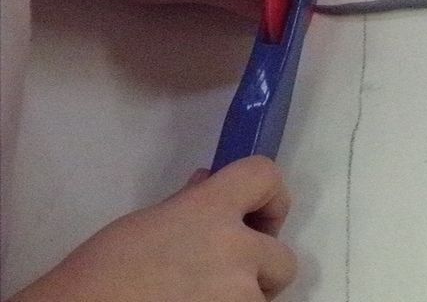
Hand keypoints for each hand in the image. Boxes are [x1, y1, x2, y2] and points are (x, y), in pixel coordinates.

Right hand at [10, 156, 296, 301]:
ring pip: (265, 298)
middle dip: (259, 267)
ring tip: (198, 298)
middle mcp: (237, 250)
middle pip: (283, 257)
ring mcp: (240, 296)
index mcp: (210, 210)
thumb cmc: (102, 273)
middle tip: (221, 275)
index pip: (265, 176)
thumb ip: (190, 203)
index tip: (255, 216)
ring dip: (244, 298)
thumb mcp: (147, 224)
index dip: (269, 195)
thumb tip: (208, 183)